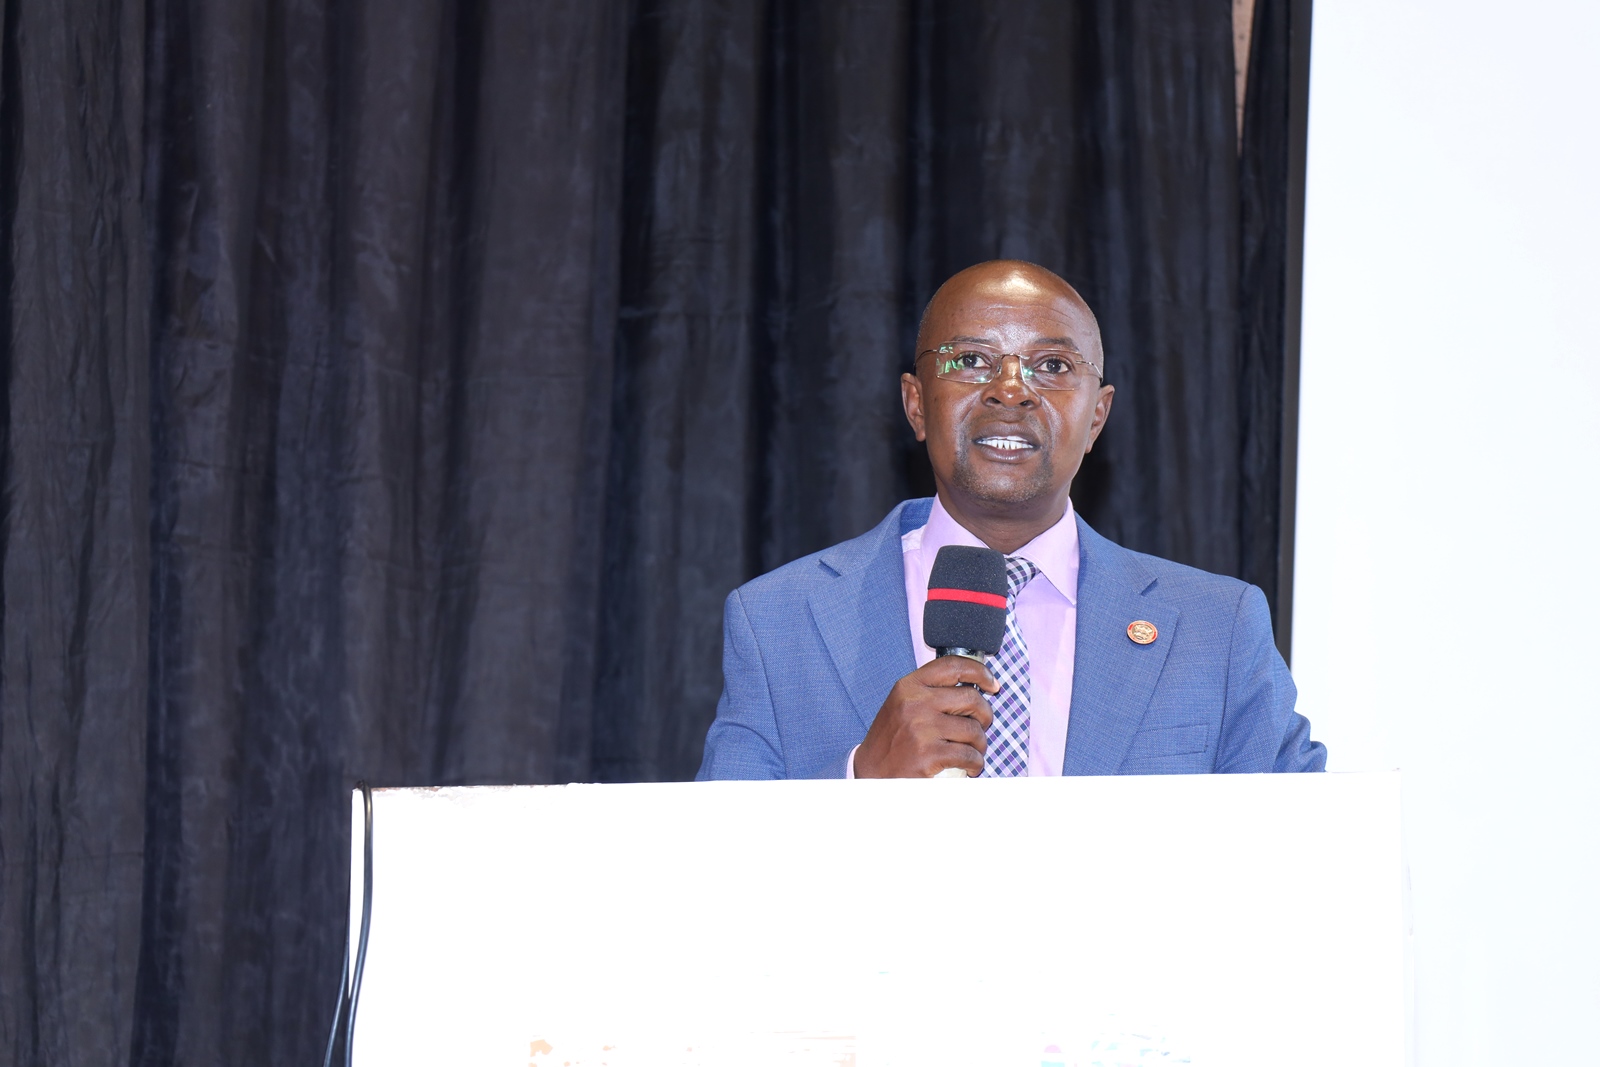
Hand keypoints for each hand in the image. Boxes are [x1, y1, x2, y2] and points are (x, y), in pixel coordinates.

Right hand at [853, 657, 997, 777]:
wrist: (870, 773)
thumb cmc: (892, 740)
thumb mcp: (904, 704)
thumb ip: (931, 691)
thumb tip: (973, 686)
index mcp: (910, 686)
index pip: (953, 666)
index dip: (980, 672)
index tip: (992, 684)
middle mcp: (915, 703)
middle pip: (971, 698)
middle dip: (985, 714)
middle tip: (982, 726)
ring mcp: (922, 729)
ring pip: (973, 730)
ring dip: (980, 744)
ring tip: (974, 751)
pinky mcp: (929, 755)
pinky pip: (968, 755)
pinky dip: (976, 763)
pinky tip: (970, 766)